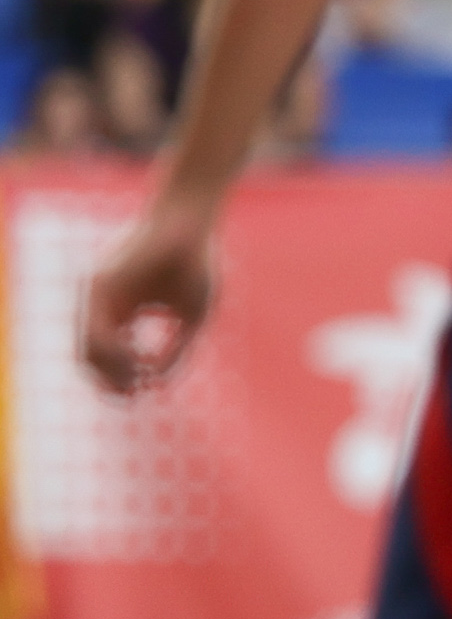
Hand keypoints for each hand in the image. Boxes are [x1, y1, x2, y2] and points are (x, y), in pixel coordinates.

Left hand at [80, 198, 214, 393]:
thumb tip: (158, 382)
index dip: (121, 379)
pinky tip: (136, 361)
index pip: (108, 356)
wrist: (191, 222)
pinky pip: (97, 330)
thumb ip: (175, 349)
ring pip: (88, 348)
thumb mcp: (190, 317)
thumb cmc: (195, 264)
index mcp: (122, 311)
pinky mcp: (100, 286)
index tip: (142, 393)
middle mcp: (103, 304)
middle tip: (133, 395)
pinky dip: (114, 353)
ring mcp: (97, 294)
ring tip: (135, 383)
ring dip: (112, 372)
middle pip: (91, 357)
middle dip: (111, 381)